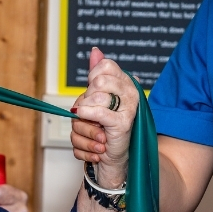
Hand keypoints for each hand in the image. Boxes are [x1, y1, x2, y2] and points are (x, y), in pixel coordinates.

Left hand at [70, 48, 137, 186]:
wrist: (110, 160)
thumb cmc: (103, 130)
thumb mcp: (98, 99)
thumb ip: (98, 74)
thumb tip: (95, 51)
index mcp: (125, 84)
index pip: (105, 67)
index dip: (92, 78)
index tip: (91, 94)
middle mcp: (131, 93)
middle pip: (97, 83)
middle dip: (85, 101)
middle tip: (90, 116)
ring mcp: (129, 108)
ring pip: (92, 99)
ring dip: (81, 120)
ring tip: (91, 130)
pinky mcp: (123, 124)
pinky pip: (98, 112)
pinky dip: (86, 118)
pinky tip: (87, 125)